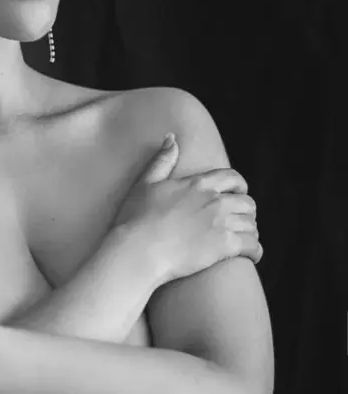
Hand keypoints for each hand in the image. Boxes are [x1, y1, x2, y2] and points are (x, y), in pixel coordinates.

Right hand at [114, 134, 262, 280]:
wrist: (138, 250)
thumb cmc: (137, 218)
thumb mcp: (146, 183)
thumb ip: (162, 160)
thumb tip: (171, 138)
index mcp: (198, 184)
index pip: (232, 178)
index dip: (240, 185)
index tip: (239, 192)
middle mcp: (215, 201)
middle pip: (247, 203)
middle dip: (247, 211)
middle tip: (241, 220)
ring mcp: (221, 223)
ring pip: (251, 224)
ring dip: (251, 231)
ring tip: (246, 239)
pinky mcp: (224, 246)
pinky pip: (252, 246)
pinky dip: (255, 250)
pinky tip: (252, 255)